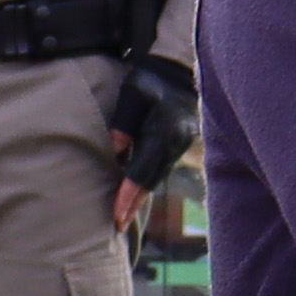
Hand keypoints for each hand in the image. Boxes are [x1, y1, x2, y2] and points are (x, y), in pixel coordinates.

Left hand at [106, 54, 199, 218]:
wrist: (178, 70)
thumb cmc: (150, 80)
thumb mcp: (132, 93)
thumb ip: (123, 121)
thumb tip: (116, 150)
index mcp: (164, 130)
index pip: (142, 170)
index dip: (128, 194)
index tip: (116, 215)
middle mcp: (176, 143)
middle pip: (151, 180)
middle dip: (133, 204)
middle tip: (117, 225)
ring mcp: (180, 146)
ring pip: (157, 177)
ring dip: (140, 198)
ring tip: (123, 217)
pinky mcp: (178, 147)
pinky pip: (160, 170)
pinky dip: (147, 184)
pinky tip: (135, 196)